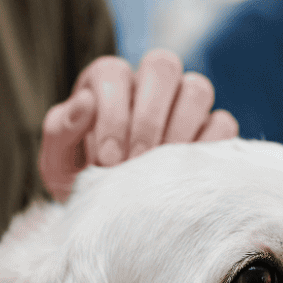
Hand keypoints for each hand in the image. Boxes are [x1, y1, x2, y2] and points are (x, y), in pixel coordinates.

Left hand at [39, 50, 238, 200]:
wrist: (114, 217)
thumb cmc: (84, 185)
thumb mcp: (59, 165)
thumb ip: (60, 131)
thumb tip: (84, 103)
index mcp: (108, 84)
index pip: (113, 72)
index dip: (112, 112)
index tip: (106, 159)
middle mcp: (148, 86)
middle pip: (163, 65)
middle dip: (148, 116)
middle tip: (136, 161)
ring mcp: (184, 106)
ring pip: (197, 89)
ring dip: (180, 128)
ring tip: (161, 169)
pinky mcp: (211, 132)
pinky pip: (222, 124)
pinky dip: (207, 146)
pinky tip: (185, 174)